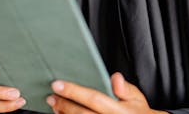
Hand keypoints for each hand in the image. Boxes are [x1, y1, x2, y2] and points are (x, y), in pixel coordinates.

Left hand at [47, 72, 167, 113]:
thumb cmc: (138, 112)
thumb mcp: (137, 98)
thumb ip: (125, 88)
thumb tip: (115, 77)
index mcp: (118, 110)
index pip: (93, 98)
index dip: (74, 91)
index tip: (58, 84)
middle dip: (64, 104)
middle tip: (51, 96)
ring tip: (55, 106)